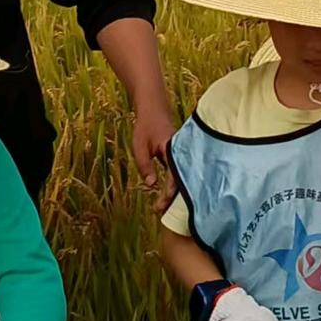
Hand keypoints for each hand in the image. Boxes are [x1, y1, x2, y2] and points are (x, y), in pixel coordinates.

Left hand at [132, 98, 176, 212]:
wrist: (154, 109)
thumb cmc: (145, 127)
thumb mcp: (139, 146)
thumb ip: (145, 165)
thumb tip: (151, 185)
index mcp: (172, 150)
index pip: (174, 176)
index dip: (168, 193)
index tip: (160, 205)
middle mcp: (181, 153)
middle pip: (181, 180)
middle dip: (173, 198)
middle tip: (160, 211)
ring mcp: (182, 154)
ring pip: (181, 177)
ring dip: (174, 192)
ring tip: (163, 207)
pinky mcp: (179, 156)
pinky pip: (179, 172)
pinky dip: (174, 184)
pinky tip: (167, 196)